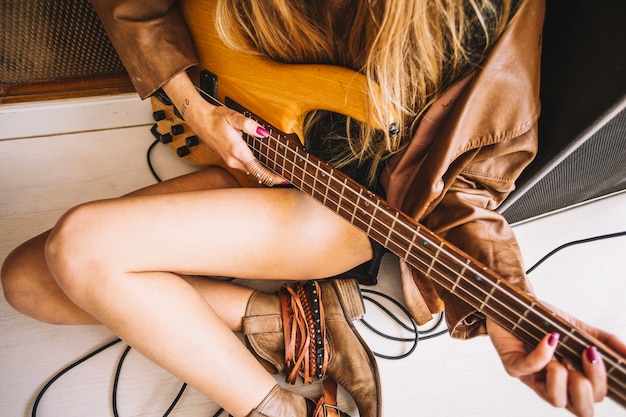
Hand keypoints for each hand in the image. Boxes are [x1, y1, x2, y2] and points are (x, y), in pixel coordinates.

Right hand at [163, 72, 285, 185]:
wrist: (200, 120)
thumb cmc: (215, 118)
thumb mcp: (233, 117)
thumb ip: (249, 124)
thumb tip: (264, 132)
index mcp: (237, 151)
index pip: (258, 169)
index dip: (272, 177)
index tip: (284, 179)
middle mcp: (233, 160)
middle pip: (256, 174)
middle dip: (271, 177)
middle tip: (287, 178)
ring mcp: (230, 161)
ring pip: (251, 172)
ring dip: (264, 174)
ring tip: (279, 174)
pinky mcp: (229, 160)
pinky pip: (246, 168)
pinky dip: (257, 169)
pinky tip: (265, 167)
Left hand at [487, 315, 625, 415]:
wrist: (514, 304)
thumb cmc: (544, 322)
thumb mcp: (579, 329)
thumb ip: (605, 342)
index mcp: (574, 379)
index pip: (596, 397)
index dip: (602, 384)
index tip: (597, 357)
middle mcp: (555, 384)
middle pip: (582, 409)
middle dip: (587, 388)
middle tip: (583, 359)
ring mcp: (533, 378)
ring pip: (555, 400)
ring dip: (563, 377)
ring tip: (561, 356)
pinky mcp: (513, 366)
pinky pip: (528, 370)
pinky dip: (542, 355)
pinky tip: (550, 339)